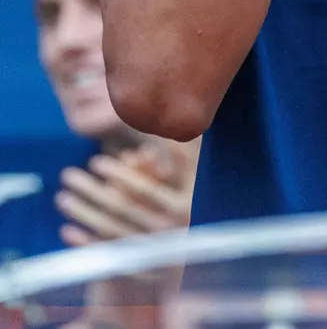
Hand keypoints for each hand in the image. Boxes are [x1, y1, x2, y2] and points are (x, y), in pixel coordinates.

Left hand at [56, 139, 198, 246]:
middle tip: (67, 175)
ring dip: (83, 213)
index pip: (145, 188)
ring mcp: (151, 252)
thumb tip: (166, 129)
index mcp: (182, 205)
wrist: (186, 256)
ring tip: (61, 198)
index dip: (119, 174)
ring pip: (110, 230)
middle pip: (122, 208)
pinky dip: (85, 243)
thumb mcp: (193, 181)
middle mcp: (167, 230)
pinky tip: (66, 230)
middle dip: (91, 191)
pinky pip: (106, 255)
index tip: (95, 160)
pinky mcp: (136, 269)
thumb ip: (184, 158)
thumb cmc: (186, 205)